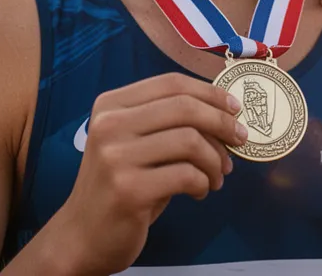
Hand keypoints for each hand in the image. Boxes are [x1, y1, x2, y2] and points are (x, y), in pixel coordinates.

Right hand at [52, 73, 247, 274]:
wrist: (82, 236)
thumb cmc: (119, 185)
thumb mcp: (135, 143)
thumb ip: (167, 123)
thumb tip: (225, 113)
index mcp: (111, 105)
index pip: (171, 83)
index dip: (209, 92)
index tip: (235, 108)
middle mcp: (109, 124)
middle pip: (184, 107)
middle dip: (222, 122)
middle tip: (239, 140)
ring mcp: (116, 157)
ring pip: (190, 141)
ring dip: (215, 159)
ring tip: (217, 176)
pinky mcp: (128, 190)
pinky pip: (186, 175)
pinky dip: (203, 183)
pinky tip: (200, 192)